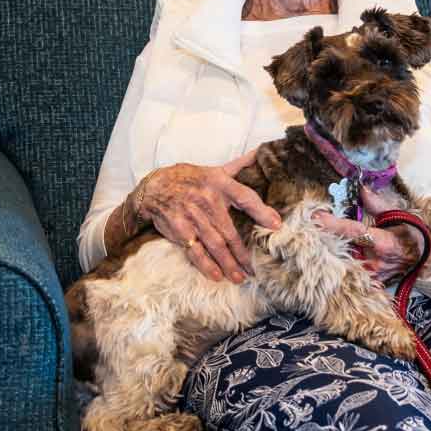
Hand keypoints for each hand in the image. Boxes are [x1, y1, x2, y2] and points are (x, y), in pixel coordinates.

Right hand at [132, 149, 281, 284]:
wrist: (154, 187)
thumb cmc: (188, 179)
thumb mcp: (213, 170)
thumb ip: (238, 166)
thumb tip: (260, 154)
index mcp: (219, 183)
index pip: (245, 197)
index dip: (262, 211)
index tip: (276, 225)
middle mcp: (207, 200)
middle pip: (230, 231)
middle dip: (243, 253)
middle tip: (254, 268)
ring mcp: (193, 216)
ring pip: (214, 244)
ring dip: (228, 263)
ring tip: (239, 277)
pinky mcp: (180, 229)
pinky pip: (195, 250)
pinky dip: (206, 265)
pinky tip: (216, 275)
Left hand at [311, 187, 430, 282]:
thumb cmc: (415, 234)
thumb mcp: (398, 215)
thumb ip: (376, 204)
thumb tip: (360, 189)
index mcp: (384, 243)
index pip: (354, 231)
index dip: (334, 224)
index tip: (317, 216)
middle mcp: (378, 262)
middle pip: (343, 251)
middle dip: (326, 240)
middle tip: (310, 228)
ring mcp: (375, 276)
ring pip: (345, 265)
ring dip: (331, 253)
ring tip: (318, 241)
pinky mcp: (374, 283)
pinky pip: (352, 275)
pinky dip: (341, 264)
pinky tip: (331, 256)